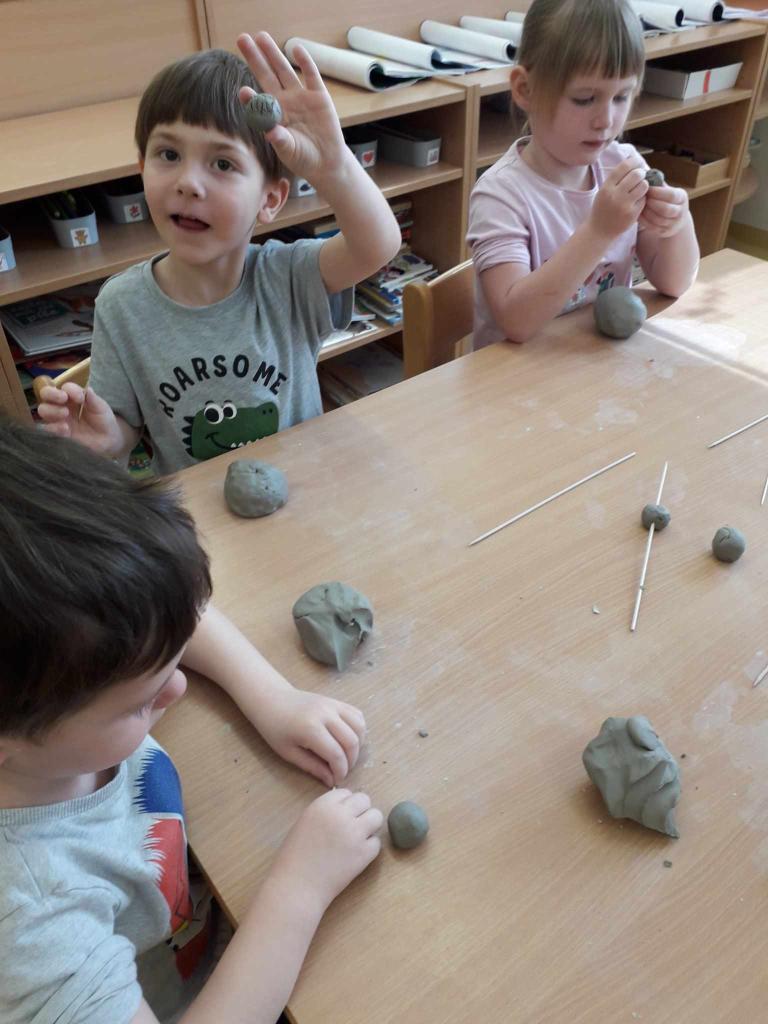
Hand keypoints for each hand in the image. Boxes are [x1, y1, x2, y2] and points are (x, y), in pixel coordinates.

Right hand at [37, 383, 124, 453]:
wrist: (107, 438)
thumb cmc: (103, 418)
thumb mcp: (100, 407)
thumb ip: (92, 398)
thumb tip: (86, 389)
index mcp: (73, 395)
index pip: (64, 386)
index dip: (69, 389)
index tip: (80, 397)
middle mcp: (63, 404)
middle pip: (45, 394)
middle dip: (51, 394)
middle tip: (63, 399)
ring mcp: (59, 417)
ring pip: (43, 410)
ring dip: (52, 410)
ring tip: (65, 414)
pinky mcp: (59, 431)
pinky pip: (48, 428)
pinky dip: (54, 427)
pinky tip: (66, 429)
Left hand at [236, 32, 347, 185]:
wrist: (326, 162)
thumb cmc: (303, 158)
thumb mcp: (289, 151)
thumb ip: (279, 138)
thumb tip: (269, 131)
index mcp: (273, 116)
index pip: (258, 101)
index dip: (251, 96)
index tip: (243, 92)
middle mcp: (284, 102)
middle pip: (267, 76)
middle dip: (255, 58)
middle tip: (242, 39)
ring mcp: (301, 97)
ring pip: (284, 70)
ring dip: (273, 53)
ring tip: (261, 36)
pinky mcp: (319, 96)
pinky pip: (311, 75)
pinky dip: (305, 61)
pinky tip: (296, 48)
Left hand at [255, 688, 365, 786]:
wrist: (271, 699)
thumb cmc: (274, 728)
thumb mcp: (288, 752)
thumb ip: (312, 766)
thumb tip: (331, 781)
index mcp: (310, 729)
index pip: (336, 754)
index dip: (340, 771)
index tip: (336, 780)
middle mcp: (326, 714)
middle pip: (352, 741)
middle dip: (351, 761)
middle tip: (341, 770)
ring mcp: (333, 705)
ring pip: (359, 727)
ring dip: (358, 745)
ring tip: (346, 755)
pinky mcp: (336, 701)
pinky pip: (357, 714)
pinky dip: (358, 729)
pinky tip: (348, 738)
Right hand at [271, 789, 382, 913]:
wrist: (297, 885)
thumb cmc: (295, 857)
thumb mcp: (305, 823)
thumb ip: (325, 812)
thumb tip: (346, 808)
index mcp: (323, 805)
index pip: (346, 793)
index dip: (345, 805)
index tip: (341, 818)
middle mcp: (341, 814)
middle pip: (364, 800)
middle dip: (360, 812)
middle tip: (353, 827)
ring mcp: (355, 833)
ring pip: (376, 816)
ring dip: (370, 826)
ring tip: (358, 839)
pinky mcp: (364, 853)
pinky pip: (377, 842)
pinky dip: (369, 848)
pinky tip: (356, 856)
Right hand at [589, 156, 647, 241]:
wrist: (599, 231)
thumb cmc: (603, 208)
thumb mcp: (604, 191)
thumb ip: (616, 178)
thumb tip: (633, 160)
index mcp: (606, 187)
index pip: (624, 167)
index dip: (634, 161)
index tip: (638, 163)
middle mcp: (614, 195)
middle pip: (636, 174)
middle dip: (641, 173)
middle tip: (640, 177)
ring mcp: (624, 205)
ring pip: (643, 186)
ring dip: (644, 185)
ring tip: (639, 189)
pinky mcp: (632, 214)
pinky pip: (644, 200)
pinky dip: (642, 198)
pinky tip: (636, 202)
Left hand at [639, 184, 689, 238]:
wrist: (675, 218)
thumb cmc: (666, 199)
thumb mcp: (667, 190)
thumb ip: (658, 184)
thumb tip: (646, 173)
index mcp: (682, 197)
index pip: (671, 195)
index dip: (658, 192)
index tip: (647, 188)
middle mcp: (680, 211)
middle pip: (665, 209)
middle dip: (651, 203)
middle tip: (641, 198)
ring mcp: (674, 223)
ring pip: (658, 219)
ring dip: (646, 212)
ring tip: (638, 205)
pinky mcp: (665, 232)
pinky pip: (653, 227)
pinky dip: (644, 220)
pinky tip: (638, 214)